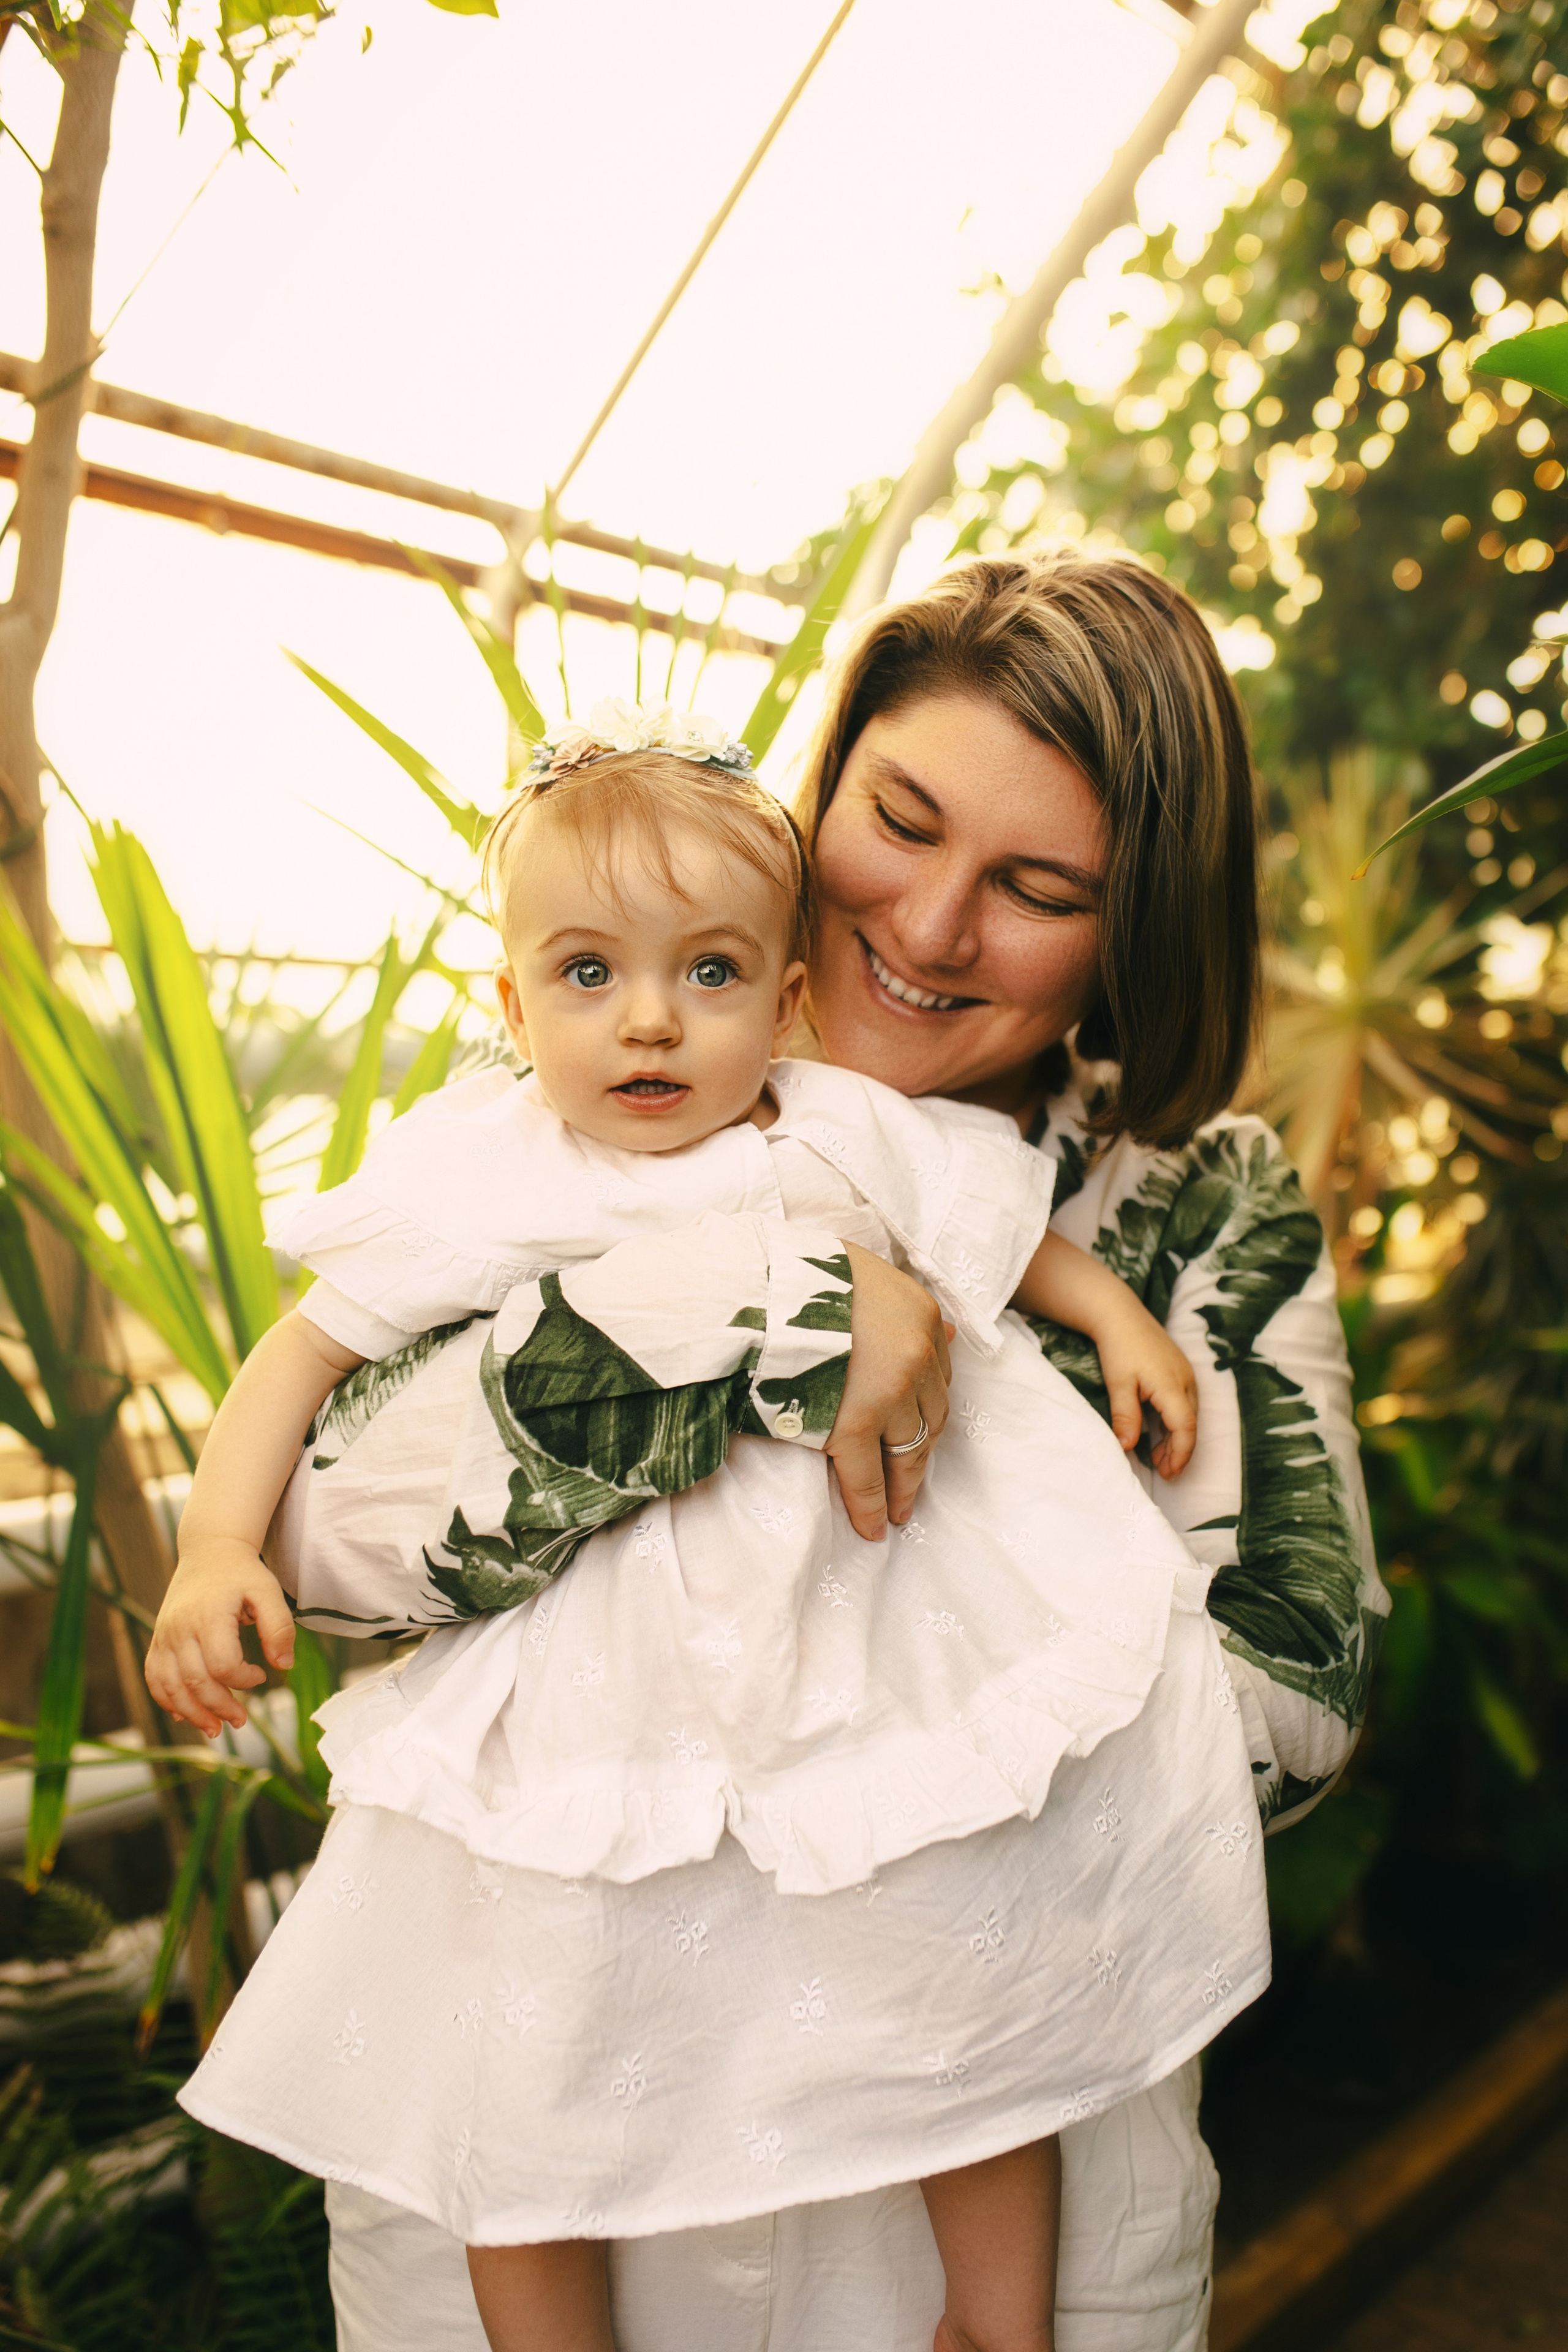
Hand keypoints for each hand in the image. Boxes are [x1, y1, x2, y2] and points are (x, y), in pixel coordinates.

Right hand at [144, 1538, 296, 1737]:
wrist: (209, 1551)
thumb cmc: (242, 1574)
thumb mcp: (269, 1592)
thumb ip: (279, 1627)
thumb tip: (284, 1666)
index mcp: (210, 1616)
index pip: (222, 1664)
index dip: (243, 1680)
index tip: (261, 1676)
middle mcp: (181, 1627)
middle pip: (195, 1682)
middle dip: (219, 1707)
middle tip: (241, 1720)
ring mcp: (165, 1635)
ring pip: (170, 1686)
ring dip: (192, 1713)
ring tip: (215, 1729)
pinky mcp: (158, 1639)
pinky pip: (154, 1677)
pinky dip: (165, 1699)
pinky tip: (184, 1714)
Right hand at [824, 1244, 952, 1541]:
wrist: (758, 1287)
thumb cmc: (800, 1277)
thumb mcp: (866, 1276)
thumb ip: (904, 1309)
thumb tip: (951, 1335)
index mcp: (921, 1316)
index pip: (936, 1375)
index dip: (925, 1408)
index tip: (919, 1430)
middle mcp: (916, 1356)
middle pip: (929, 1417)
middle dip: (920, 1452)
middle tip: (912, 1482)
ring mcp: (889, 1394)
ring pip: (907, 1451)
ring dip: (904, 1485)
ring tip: (897, 1511)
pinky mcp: (853, 1426)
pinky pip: (867, 1478)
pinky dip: (871, 1507)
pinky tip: (874, 1528)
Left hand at [1097, 1312, 1197, 1480]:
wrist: (1121, 1314)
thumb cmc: (1119, 1348)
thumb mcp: (1118, 1384)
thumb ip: (1125, 1416)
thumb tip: (1127, 1447)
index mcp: (1171, 1384)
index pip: (1185, 1427)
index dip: (1180, 1453)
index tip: (1169, 1473)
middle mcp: (1186, 1380)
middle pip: (1190, 1424)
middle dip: (1178, 1451)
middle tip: (1163, 1472)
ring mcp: (1186, 1374)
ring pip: (1188, 1415)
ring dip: (1176, 1438)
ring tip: (1159, 1458)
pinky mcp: (1180, 1371)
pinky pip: (1184, 1403)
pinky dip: (1175, 1422)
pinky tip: (1159, 1432)